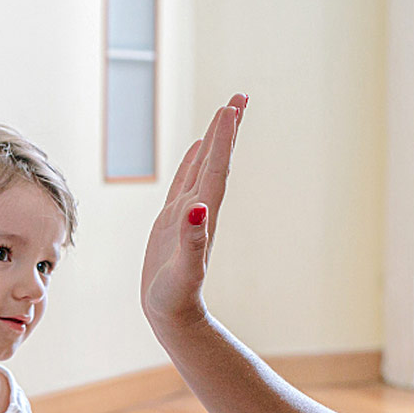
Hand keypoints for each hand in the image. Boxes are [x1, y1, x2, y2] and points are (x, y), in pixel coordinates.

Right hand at [141, 93, 247, 327]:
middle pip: (217, 160)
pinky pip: (186, 181)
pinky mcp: (173, 221)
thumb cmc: (177, 298)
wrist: (173, 317)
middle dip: (228, 128)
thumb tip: (199, 209)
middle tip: (240, 95)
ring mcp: (188, 213)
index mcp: (203, 215)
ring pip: (204, 166)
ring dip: (215, 139)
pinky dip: (194, 160)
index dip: (224, 138)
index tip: (232, 107)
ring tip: (225, 112)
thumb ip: (193, 242)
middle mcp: (200, 209)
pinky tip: (199, 147)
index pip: (217, 169)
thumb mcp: (185, 272)